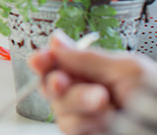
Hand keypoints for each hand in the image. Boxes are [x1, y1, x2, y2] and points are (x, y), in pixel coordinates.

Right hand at [29, 30, 152, 134]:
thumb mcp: (126, 69)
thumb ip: (87, 58)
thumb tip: (56, 41)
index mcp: (93, 71)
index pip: (57, 63)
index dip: (43, 60)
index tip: (40, 59)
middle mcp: (84, 92)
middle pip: (50, 86)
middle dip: (57, 84)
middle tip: (65, 83)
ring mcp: (85, 116)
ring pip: (59, 109)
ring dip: (77, 104)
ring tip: (102, 103)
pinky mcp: (86, 133)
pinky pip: (69, 129)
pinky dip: (84, 123)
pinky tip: (103, 119)